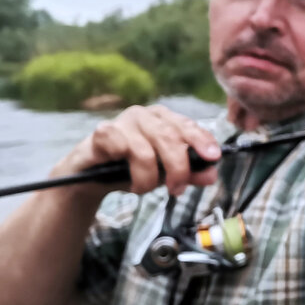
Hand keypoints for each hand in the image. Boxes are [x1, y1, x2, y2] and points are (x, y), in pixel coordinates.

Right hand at [57, 105, 221, 196]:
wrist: (92, 178)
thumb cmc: (131, 170)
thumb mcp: (165, 174)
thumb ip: (189, 173)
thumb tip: (211, 175)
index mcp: (164, 120)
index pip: (188, 126)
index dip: (202, 141)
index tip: (213, 157)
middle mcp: (146, 116)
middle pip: (170, 138)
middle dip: (177, 168)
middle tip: (176, 189)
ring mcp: (123, 121)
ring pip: (145, 151)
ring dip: (147, 178)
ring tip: (142, 188)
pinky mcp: (102, 132)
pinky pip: (119, 147)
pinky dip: (125, 167)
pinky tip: (124, 176)